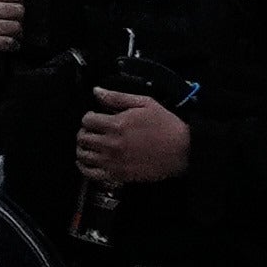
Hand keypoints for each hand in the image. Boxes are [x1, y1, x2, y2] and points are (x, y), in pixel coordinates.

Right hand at [0, 0, 26, 61]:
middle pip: (19, 10)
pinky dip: (13, 46)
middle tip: (15, 29)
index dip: (21, 4)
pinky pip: (8, 41)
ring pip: (15, 26)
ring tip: (13, 37)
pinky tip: (10, 46)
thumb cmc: (2, 32)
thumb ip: (16, 5)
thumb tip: (34, 5)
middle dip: (21, 22)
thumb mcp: (8, 14)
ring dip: (18, 35)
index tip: (16, 14)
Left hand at [80, 87, 195, 192]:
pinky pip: (91, 174)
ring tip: (88, 145)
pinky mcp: (118, 175)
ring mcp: (113, 161)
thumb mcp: (145, 103)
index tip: (95, 118)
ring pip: (83, 155)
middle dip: (85, 132)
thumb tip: (96, 91)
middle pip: (83, 137)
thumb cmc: (166, 125)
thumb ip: (117, 97)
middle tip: (91, 131)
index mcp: (116, 124)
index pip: (86, 120)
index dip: (89, 117)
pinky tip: (85, 162)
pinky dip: (84, 167)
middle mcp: (111, 144)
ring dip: (82, 148)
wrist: (183, 150)